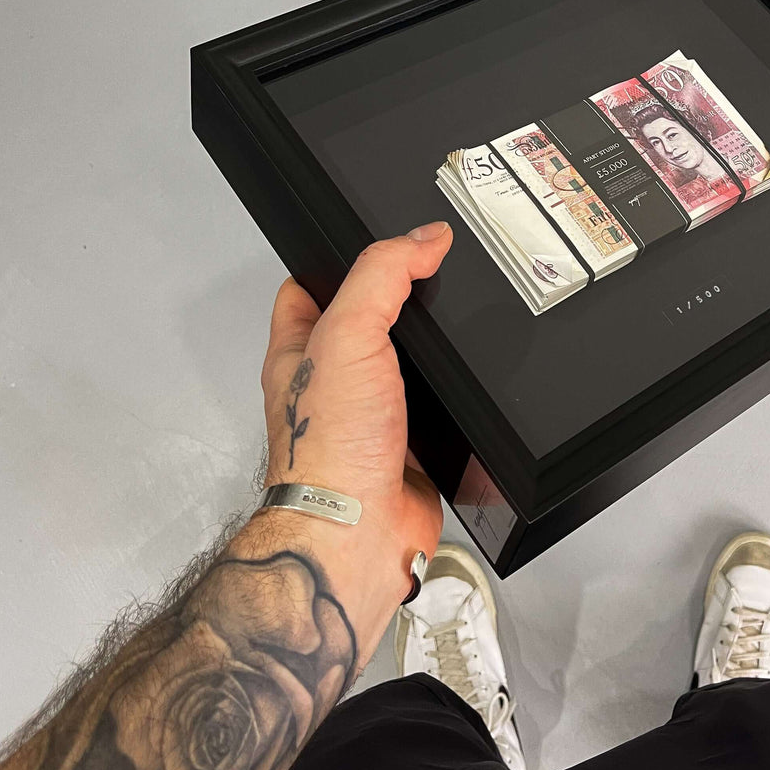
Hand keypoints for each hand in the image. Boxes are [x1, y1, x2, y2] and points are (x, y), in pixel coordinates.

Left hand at [259, 222, 452, 586]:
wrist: (358, 531)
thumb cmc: (328, 448)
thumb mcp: (347, 334)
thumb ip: (383, 277)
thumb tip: (424, 238)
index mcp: (299, 352)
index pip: (307, 289)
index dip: (337, 261)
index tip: (376, 242)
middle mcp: (332, 386)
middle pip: (364, 326)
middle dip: (396, 305)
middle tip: (428, 279)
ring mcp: (369, 419)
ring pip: (404, 370)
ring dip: (430, 357)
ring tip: (455, 329)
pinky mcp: (409, 449)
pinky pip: (438, 412)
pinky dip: (456, 402)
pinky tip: (471, 388)